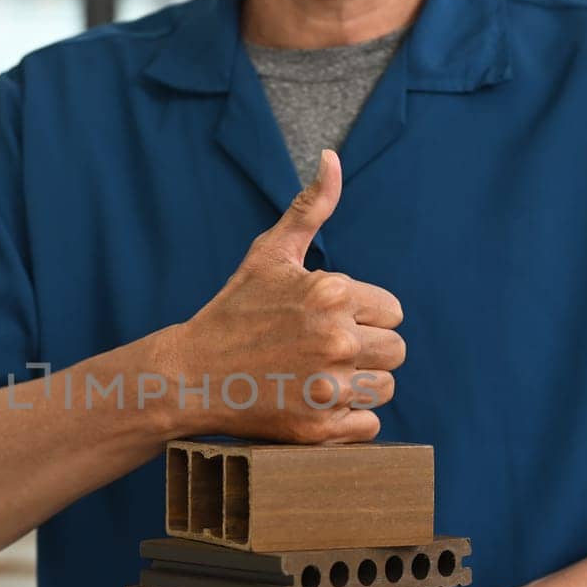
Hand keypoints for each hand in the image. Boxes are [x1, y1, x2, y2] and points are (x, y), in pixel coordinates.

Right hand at [154, 149, 406, 443]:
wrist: (190, 375)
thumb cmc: (234, 311)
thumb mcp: (269, 255)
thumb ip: (310, 208)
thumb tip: (332, 158)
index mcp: (331, 292)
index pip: (393, 311)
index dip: (363, 316)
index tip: (325, 323)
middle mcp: (336, 338)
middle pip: (396, 351)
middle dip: (366, 352)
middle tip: (324, 353)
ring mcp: (328, 387)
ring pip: (385, 389)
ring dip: (359, 386)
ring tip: (318, 378)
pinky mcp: (319, 428)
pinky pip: (368, 426)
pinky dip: (347, 421)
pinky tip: (314, 404)